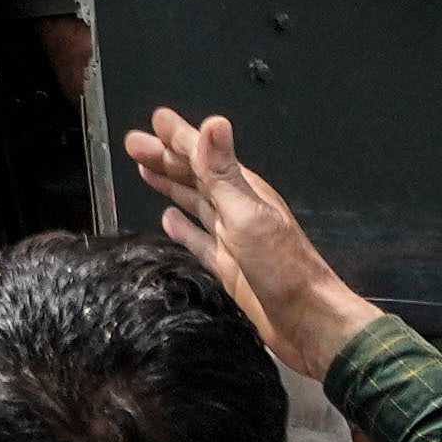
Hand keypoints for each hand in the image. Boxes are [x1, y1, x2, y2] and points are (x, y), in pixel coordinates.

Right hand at [128, 105, 379, 377]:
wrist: (308, 322)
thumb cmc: (282, 267)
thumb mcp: (248, 214)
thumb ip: (224, 172)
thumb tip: (212, 121)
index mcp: (244, 192)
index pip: (204, 156)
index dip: (179, 137)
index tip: (156, 119)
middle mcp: (237, 210)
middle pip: (195, 176)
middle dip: (165, 157)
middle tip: (134, 143)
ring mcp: (231, 239)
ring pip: (193, 203)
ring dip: (170, 184)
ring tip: (144, 170)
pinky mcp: (227, 267)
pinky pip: (197, 240)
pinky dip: (181, 228)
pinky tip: (168, 220)